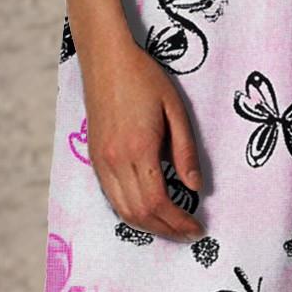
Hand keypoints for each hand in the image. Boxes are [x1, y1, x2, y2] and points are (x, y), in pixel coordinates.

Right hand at [81, 36, 204, 242]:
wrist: (106, 58)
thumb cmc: (144, 78)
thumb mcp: (175, 109)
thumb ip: (186, 151)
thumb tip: (196, 187)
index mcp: (138, 149)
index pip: (159, 202)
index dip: (179, 222)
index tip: (197, 227)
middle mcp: (115, 160)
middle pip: (140, 213)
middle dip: (166, 229)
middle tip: (189, 233)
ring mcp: (100, 160)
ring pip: (122, 210)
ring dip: (148, 225)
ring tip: (172, 227)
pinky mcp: (94, 157)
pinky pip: (111, 196)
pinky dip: (130, 212)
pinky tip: (147, 211)